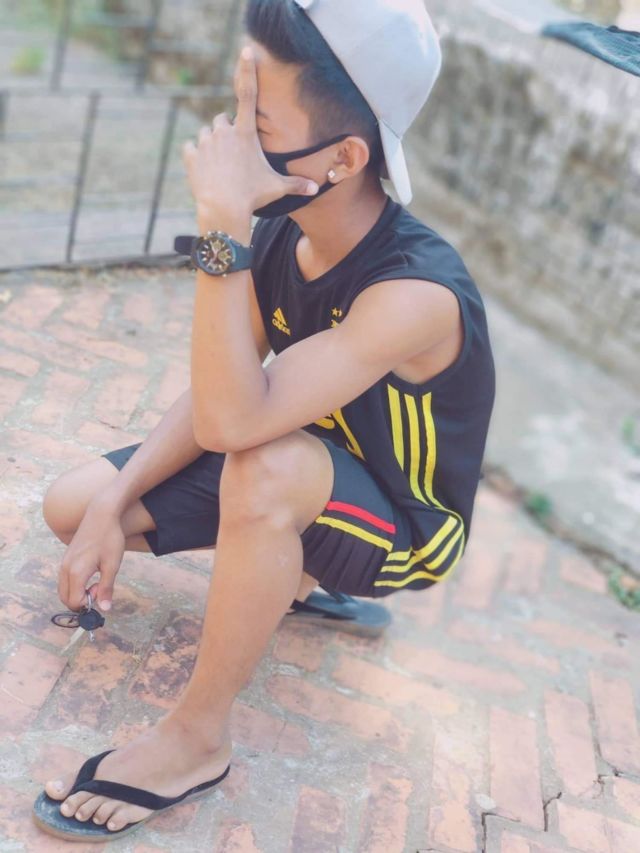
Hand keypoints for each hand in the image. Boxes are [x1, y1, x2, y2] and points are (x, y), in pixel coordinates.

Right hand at [57, 502, 125, 611]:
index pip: (74, 602)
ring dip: (78, 592)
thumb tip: (104, 608)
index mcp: (76, 572)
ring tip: (96, 580)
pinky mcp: (66, 558)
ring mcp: (64, 562)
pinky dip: (75, 584)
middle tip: (98, 587)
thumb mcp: (112, 565)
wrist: (101, 514)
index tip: (101, 590)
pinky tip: (91, 573)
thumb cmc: (109, 538)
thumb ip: (106, 588)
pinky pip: (65, 579)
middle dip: (81, 600)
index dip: (88, 603)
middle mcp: (65, 569)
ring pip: (64, 589)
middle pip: (65, 598)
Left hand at [181, 45, 318, 221]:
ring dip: (212, 144)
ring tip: (220, 166)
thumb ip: (296, 184)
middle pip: (223, 121)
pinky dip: (196, 155)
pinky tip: (204, 169)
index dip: (247, 70)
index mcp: (245, 133)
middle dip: (227, 132)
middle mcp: (224, 131)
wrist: (224, 209)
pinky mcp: (191, 154)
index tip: (246, 51)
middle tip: (233, 155)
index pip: (248, 94)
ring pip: (207, 134)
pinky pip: (191, 147)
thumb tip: (316, 188)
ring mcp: (206, 141)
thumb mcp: (276, 188)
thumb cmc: (252, 196)